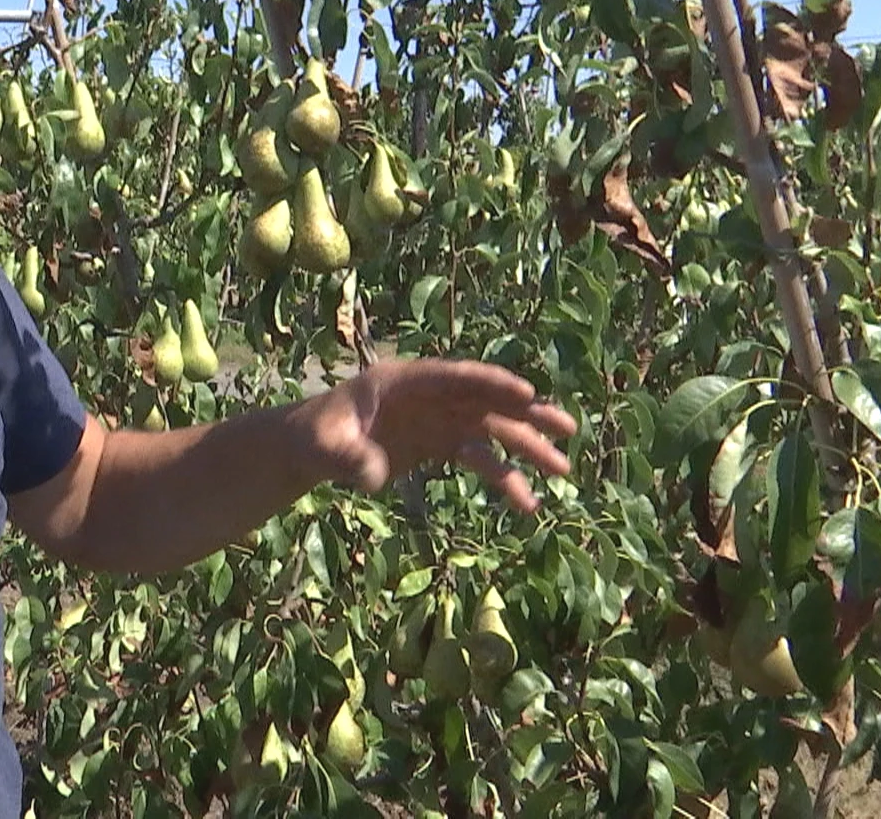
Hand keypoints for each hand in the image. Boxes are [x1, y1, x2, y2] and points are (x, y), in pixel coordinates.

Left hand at [305, 358, 577, 509]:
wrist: (313, 449)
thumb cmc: (315, 438)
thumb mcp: (323, 447)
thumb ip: (347, 458)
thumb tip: (374, 475)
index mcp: (402, 381)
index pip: (454, 376)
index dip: (491, 383)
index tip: (527, 391)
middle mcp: (429, 396)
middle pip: (485, 400)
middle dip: (527, 413)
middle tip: (567, 427)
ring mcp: (438, 419)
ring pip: (491, 430)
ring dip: (526, 448)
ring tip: (562, 471)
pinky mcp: (439, 443)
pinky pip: (479, 458)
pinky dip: (503, 477)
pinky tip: (527, 502)